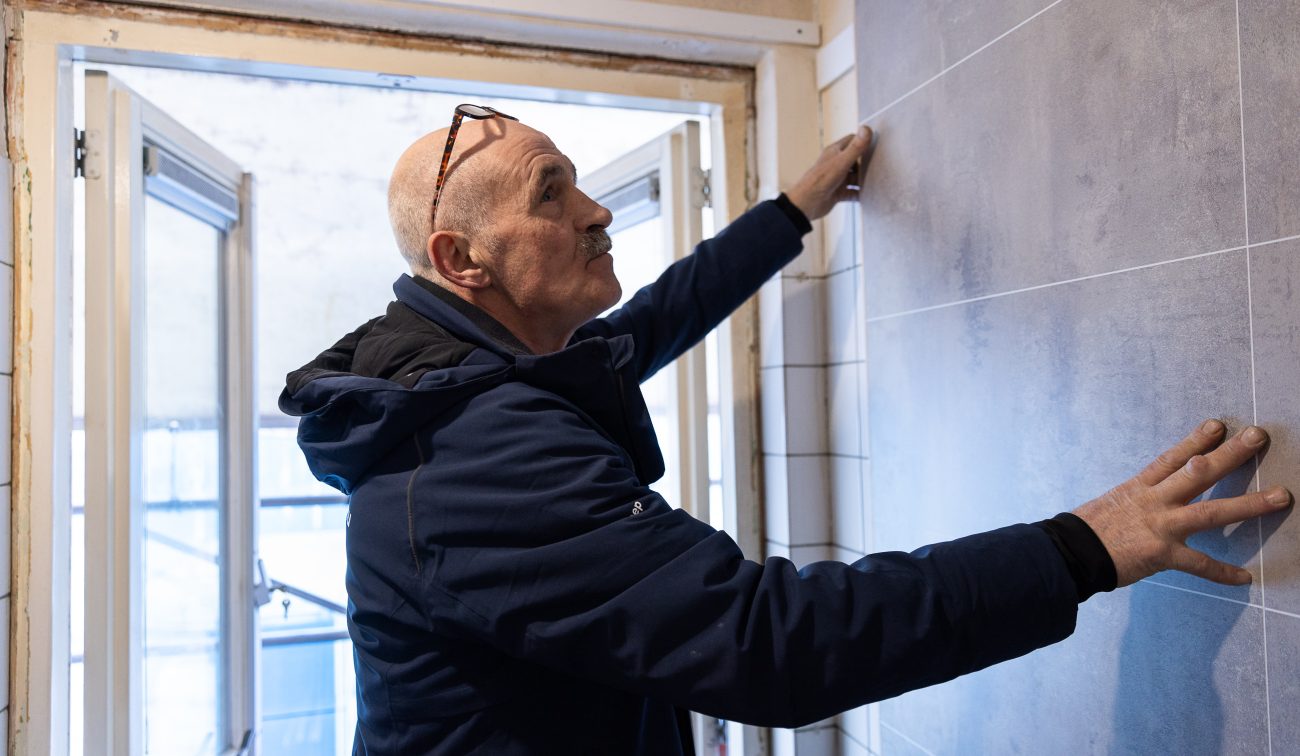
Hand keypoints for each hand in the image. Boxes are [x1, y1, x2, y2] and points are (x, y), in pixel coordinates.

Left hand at [785, 124, 874, 221]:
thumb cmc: (821, 180)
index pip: (852, 140)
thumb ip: (855, 147)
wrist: (806, 204)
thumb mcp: (842, 162)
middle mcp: (836, 164)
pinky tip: (870, 195)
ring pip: (856, 176)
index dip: (864, 141)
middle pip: (856, 159)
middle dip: (867, 162)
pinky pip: (853, 192)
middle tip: (881, 164)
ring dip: (865, 179)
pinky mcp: (838, 193)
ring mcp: (837, 179)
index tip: (877, 144)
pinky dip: (861, 193)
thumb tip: (867, 128)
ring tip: (878, 180)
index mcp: (835, 152)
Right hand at [1073, 420, 1290, 586]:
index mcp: (1139, 488)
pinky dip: (1222, 573)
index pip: (1172, 458)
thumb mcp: (1110, 504)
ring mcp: (1160, 526)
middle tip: (1258, 437)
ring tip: (1281, 496)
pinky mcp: (1161, 553)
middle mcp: (1154, 501)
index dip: (1196, 440)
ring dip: (1249, 503)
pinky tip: (1245, 577)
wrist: (1068, 554)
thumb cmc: (1086, 531)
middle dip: (1231, 454)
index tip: (1219, 425)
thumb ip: (1135, 499)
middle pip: (1199, 472)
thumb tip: (1150, 498)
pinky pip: (1199, 564)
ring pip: (1211, 511)